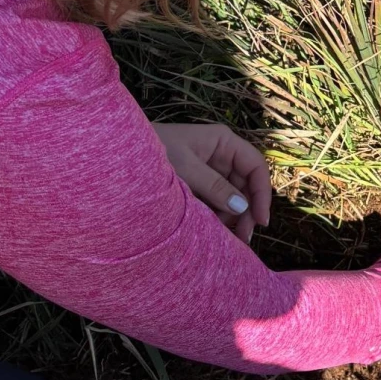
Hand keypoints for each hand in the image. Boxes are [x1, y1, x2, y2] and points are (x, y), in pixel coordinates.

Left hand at [152, 123, 270, 244]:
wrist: (118, 152)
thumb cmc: (149, 152)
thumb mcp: (184, 168)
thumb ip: (214, 187)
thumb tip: (242, 207)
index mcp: (223, 142)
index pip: (255, 167)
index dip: (262, 193)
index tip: (261, 220)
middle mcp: (220, 155)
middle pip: (246, 185)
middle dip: (247, 211)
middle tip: (243, 237)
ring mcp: (209, 170)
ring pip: (232, 197)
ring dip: (232, 217)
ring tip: (224, 236)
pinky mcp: (197, 185)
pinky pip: (216, 202)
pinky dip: (217, 216)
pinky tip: (213, 230)